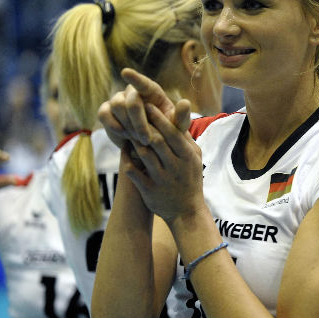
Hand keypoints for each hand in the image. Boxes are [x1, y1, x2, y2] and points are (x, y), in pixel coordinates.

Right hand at [98, 68, 190, 149]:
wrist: (151, 143)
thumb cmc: (166, 131)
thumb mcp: (177, 127)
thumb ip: (182, 117)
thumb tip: (185, 103)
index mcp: (151, 91)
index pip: (142, 82)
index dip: (134, 77)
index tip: (125, 72)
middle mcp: (132, 92)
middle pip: (130, 100)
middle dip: (138, 122)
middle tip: (146, 139)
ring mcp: (117, 100)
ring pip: (116, 106)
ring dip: (128, 125)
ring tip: (138, 140)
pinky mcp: (106, 111)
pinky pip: (103, 115)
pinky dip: (113, 127)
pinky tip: (124, 139)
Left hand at [124, 102, 203, 221]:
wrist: (186, 212)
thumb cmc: (190, 179)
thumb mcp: (194, 158)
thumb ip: (185, 137)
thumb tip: (181, 113)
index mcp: (188, 156)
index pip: (172, 132)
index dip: (159, 118)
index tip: (147, 105)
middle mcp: (176, 167)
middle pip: (157, 141)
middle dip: (143, 125)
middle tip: (131, 111)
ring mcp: (163, 180)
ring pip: (145, 155)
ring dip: (134, 141)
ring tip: (126, 129)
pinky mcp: (150, 191)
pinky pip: (136, 174)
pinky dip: (129, 162)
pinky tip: (124, 152)